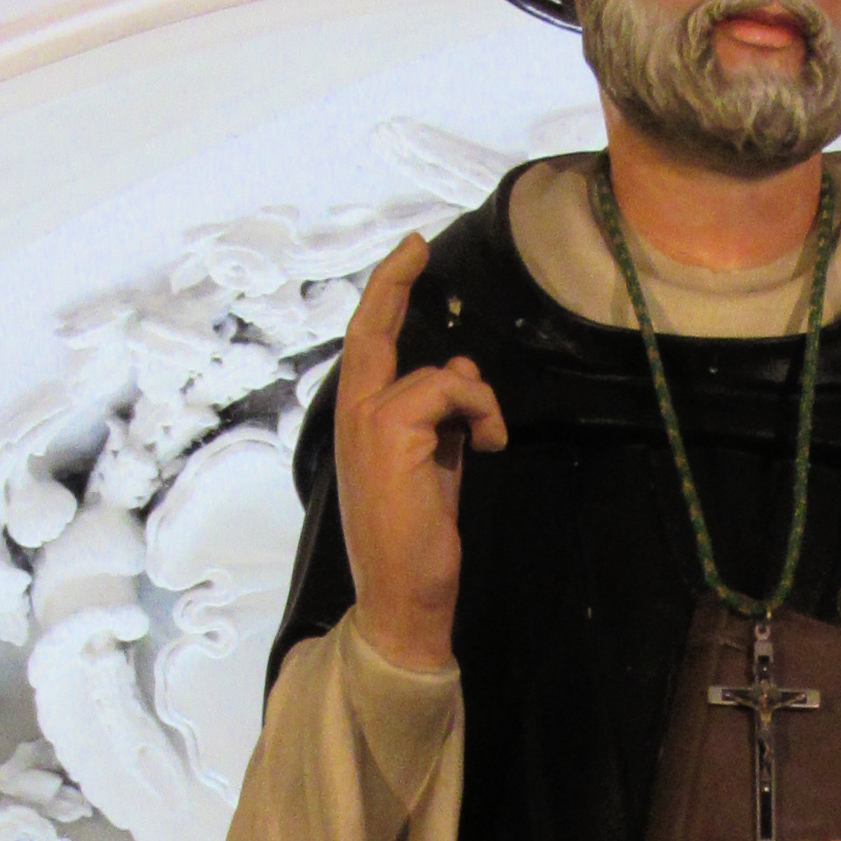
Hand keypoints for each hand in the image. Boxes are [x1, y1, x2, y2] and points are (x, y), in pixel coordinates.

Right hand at [335, 234, 505, 671]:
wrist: (401, 595)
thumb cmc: (415, 540)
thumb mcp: (434, 464)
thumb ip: (442, 416)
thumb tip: (463, 368)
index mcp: (357, 424)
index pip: (366, 348)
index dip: (384, 298)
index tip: (408, 257)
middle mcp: (351, 417)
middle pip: (369, 332)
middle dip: (393, 282)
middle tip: (417, 246)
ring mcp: (366, 422)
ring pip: (437, 373)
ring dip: (477, 400)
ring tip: (488, 441)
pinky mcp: (391, 430)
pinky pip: (451, 389)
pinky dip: (481, 411)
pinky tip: (489, 446)